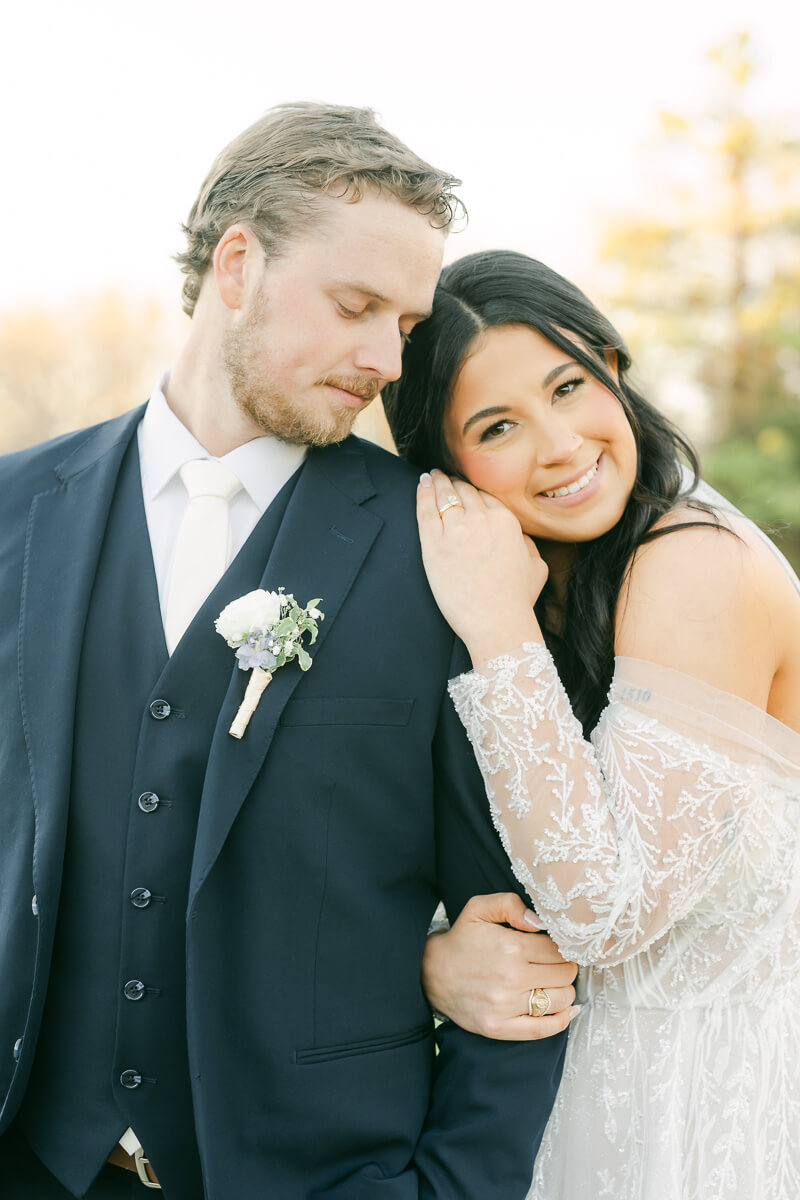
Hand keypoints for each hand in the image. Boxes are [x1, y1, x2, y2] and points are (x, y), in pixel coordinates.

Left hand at [417, 470, 546, 665]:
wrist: (497, 622)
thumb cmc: (518, 600)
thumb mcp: (536, 565)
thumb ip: (526, 543)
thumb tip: (518, 534)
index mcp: (506, 520)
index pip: (485, 496)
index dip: (474, 490)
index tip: (466, 487)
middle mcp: (481, 519)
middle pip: (464, 491)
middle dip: (454, 481)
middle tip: (445, 476)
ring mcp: (456, 530)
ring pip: (444, 495)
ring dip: (438, 482)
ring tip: (432, 475)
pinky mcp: (434, 546)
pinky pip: (426, 510)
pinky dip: (422, 493)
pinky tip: (421, 484)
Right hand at [422, 893, 579, 1040]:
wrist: (432, 972)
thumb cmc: (462, 938)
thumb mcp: (480, 908)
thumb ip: (511, 904)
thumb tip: (540, 921)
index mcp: (510, 946)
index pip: (558, 950)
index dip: (563, 947)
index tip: (558, 948)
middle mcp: (510, 977)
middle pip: (564, 975)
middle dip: (565, 967)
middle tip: (557, 964)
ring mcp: (504, 1006)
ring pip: (559, 1000)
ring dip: (564, 991)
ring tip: (554, 983)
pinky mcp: (498, 1028)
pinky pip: (542, 1030)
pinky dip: (561, 1021)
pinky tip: (566, 1011)